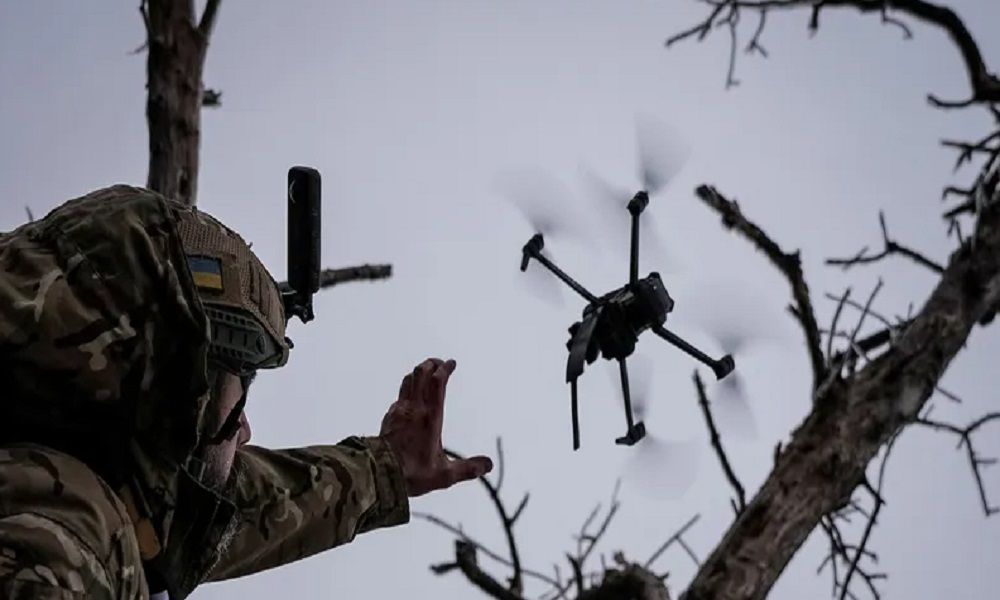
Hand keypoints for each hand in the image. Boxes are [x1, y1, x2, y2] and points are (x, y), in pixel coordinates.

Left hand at [380, 358, 492, 496]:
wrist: (378, 474)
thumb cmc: (411, 474)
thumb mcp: (444, 475)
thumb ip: (468, 469)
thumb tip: (488, 465)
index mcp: (431, 418)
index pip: (438, 383)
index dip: (445, 369)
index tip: (452, 363)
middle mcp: (414, 409)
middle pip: (421, 373)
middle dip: (431, 364)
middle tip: (440, 363)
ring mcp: (399, 411)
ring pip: (408, 380)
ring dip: (419, 372)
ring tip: (427, 372)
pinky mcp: (389, 417)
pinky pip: (400, 395)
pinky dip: (408, 388)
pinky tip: (411, 397)